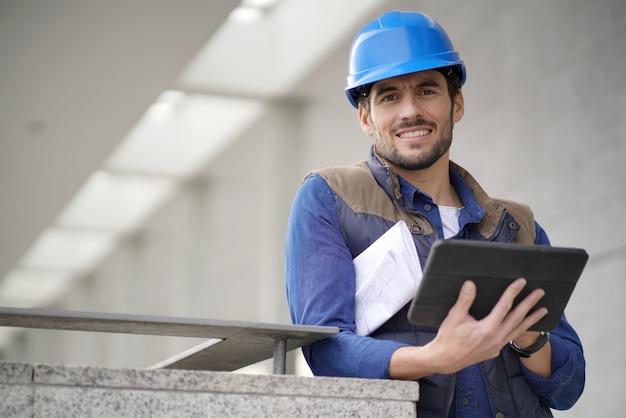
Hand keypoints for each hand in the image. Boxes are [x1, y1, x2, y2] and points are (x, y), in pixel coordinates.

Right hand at [389, 278, 546, 378]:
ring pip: (518, 330)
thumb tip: (470, 284)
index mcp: (487, 329)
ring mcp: (497, 346)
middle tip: (540, 293)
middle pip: (517, 318)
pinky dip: (521, 329)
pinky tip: (524, 325)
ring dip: (531, 319)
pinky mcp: (495, 351)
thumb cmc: (448, 337)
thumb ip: (464, 300)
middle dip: (529, 304)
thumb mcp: (454, 317)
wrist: (445, 360)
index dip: (513, 292)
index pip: (504, 306)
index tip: (521, 282)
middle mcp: (496, 339)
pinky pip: (512, 337)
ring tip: (543, 310)